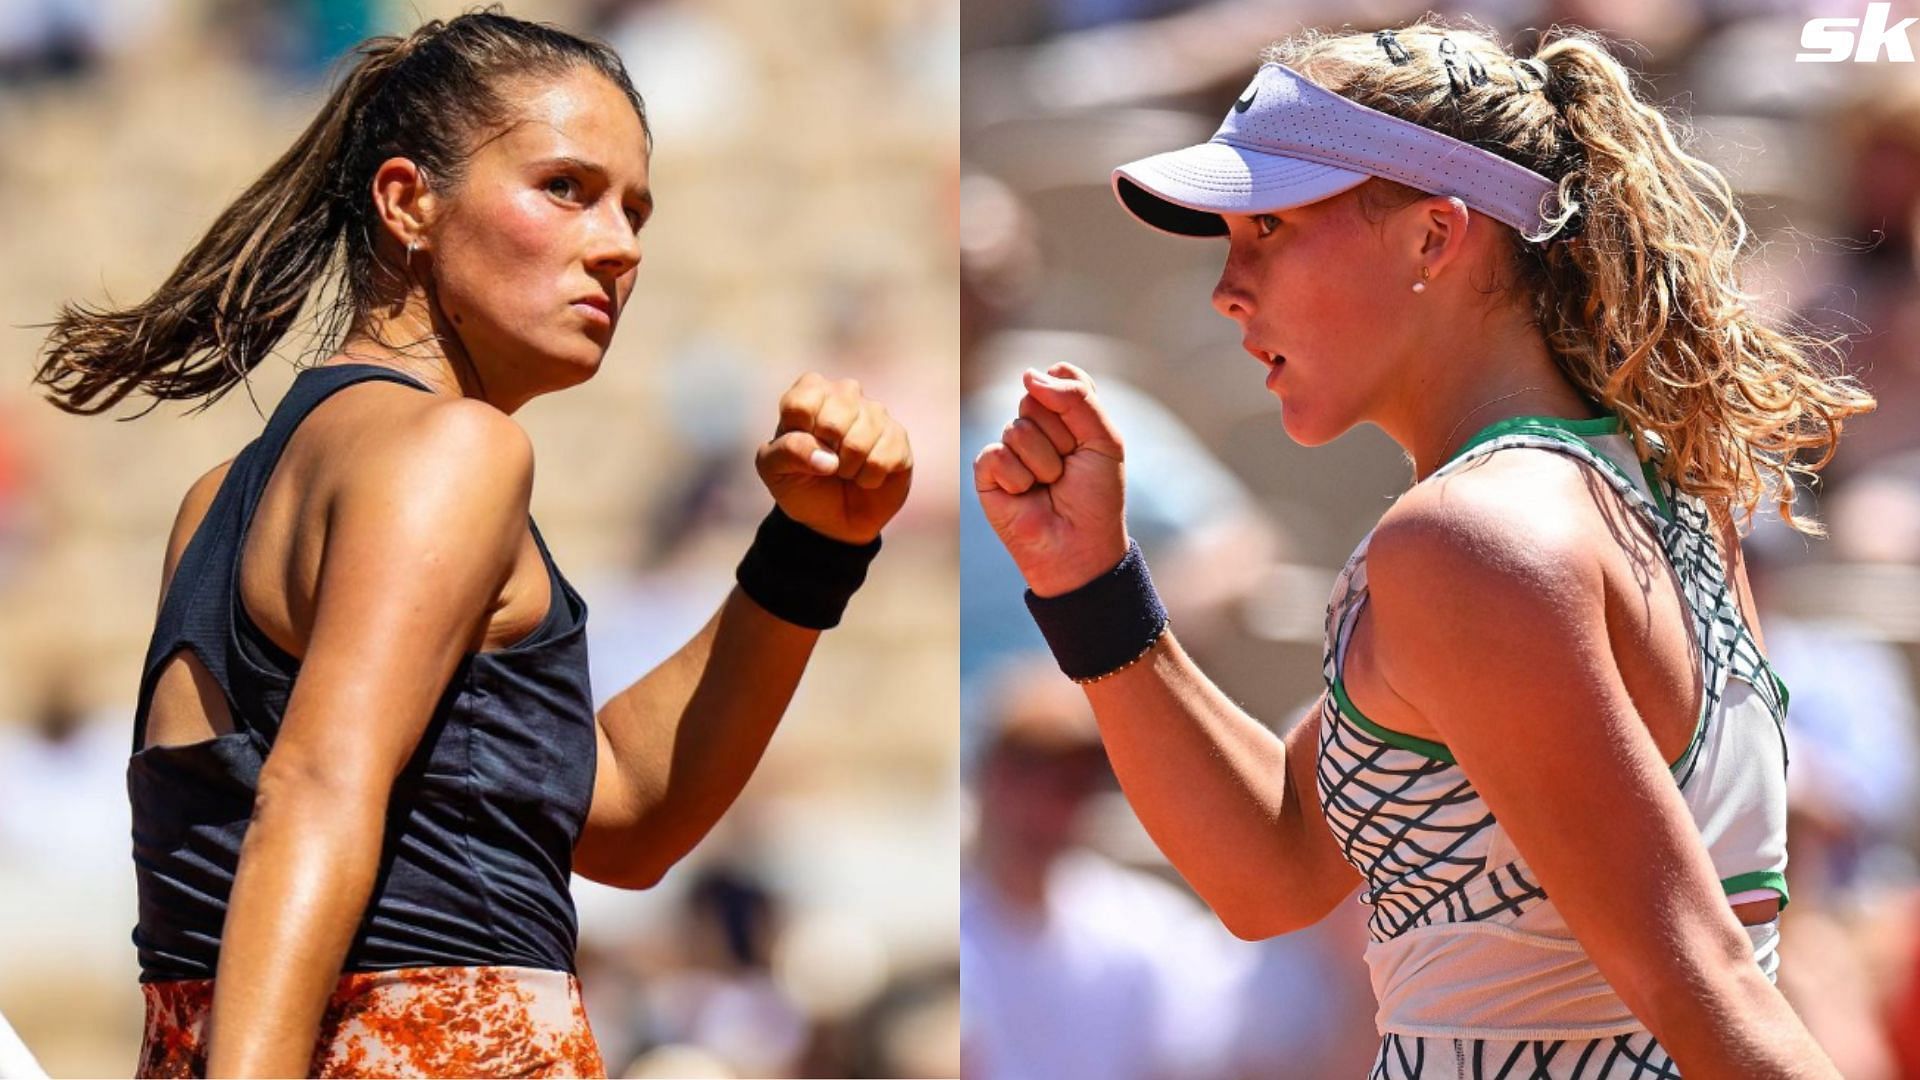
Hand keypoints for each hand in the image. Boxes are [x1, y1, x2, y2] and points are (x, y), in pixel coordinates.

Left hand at [756, 372, 911, 543]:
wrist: (833, 518)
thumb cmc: (800, 483)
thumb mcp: (775, 469)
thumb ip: (788, 452)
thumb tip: (827, 458)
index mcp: (811, 391)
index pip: (800, 405)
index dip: (799, 438)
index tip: (800, 450)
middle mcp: (846, 393)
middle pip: (832, 423)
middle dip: (825, 455)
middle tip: (825, 463)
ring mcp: (876, 414)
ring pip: (859, 443)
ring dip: (847, 470)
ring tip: (845, 470)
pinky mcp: (898, 438)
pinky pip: (882, 459)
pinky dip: (868, 479)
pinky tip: (865, 476)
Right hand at [973, 362, 1128, 596]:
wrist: (1080, 547)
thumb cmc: (1096, 496)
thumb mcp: (1103, 440)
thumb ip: (1076, 398)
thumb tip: (1027, 375)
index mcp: (1067, 413)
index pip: (1061, 376)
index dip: (1074, 401)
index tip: (1086, 435)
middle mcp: (1036, 425)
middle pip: (1036, 399)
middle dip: (1061, 436)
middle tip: (1069, 468)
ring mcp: (1010, 447)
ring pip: (1018, 430)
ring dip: (1044, 464)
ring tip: (1050, 486)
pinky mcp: (986, 472)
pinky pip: (997, 455)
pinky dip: (1019, 479)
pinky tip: (1026, 496)